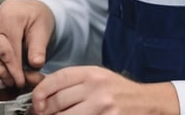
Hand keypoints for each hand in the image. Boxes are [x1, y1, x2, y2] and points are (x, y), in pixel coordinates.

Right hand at [0, 0, 54, 88]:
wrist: (30, 9)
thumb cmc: (36, 17)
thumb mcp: (43, 29)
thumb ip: (39, 48)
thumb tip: (35, 64)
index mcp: (10, 16)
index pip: (7, 48)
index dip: (13, 68)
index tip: (20, 80)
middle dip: (1, 71)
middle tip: (13, 81)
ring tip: (8, 78)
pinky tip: (0, 70)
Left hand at [29, 66, 179, 114]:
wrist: (148, 103)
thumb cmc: (120, 92)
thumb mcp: (98, 78)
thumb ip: (74, 83)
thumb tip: (43, 97)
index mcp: (91, 73)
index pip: (56, 80)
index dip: (40, 93)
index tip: (36, 104)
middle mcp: (96, 88)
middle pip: (56, 102)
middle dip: (44, 112)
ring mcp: (102, 106)